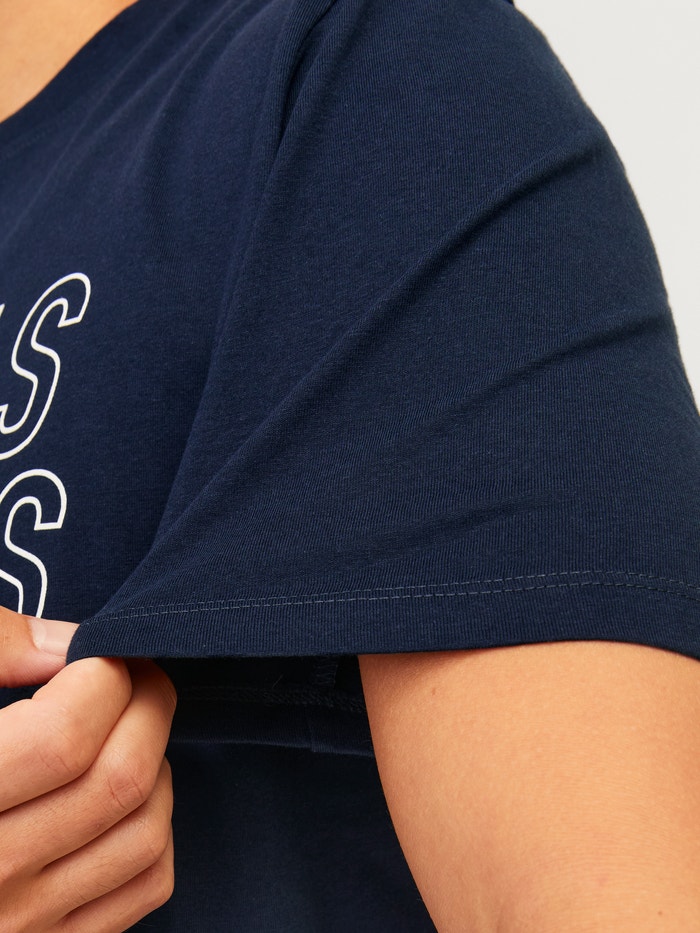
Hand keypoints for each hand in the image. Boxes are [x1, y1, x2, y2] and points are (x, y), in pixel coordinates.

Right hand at [0, 606, 176, 931]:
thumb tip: (68, 645)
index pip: (64, 737)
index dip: (105, 676)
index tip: (103, 652)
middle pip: (117, 780)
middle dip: (147, 706)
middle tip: (134, 675)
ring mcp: (17, 922)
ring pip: (144, 832)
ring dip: (156, 765)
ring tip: (127, 730)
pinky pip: (145, 886)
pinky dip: (156, 829)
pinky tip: (122, 796)